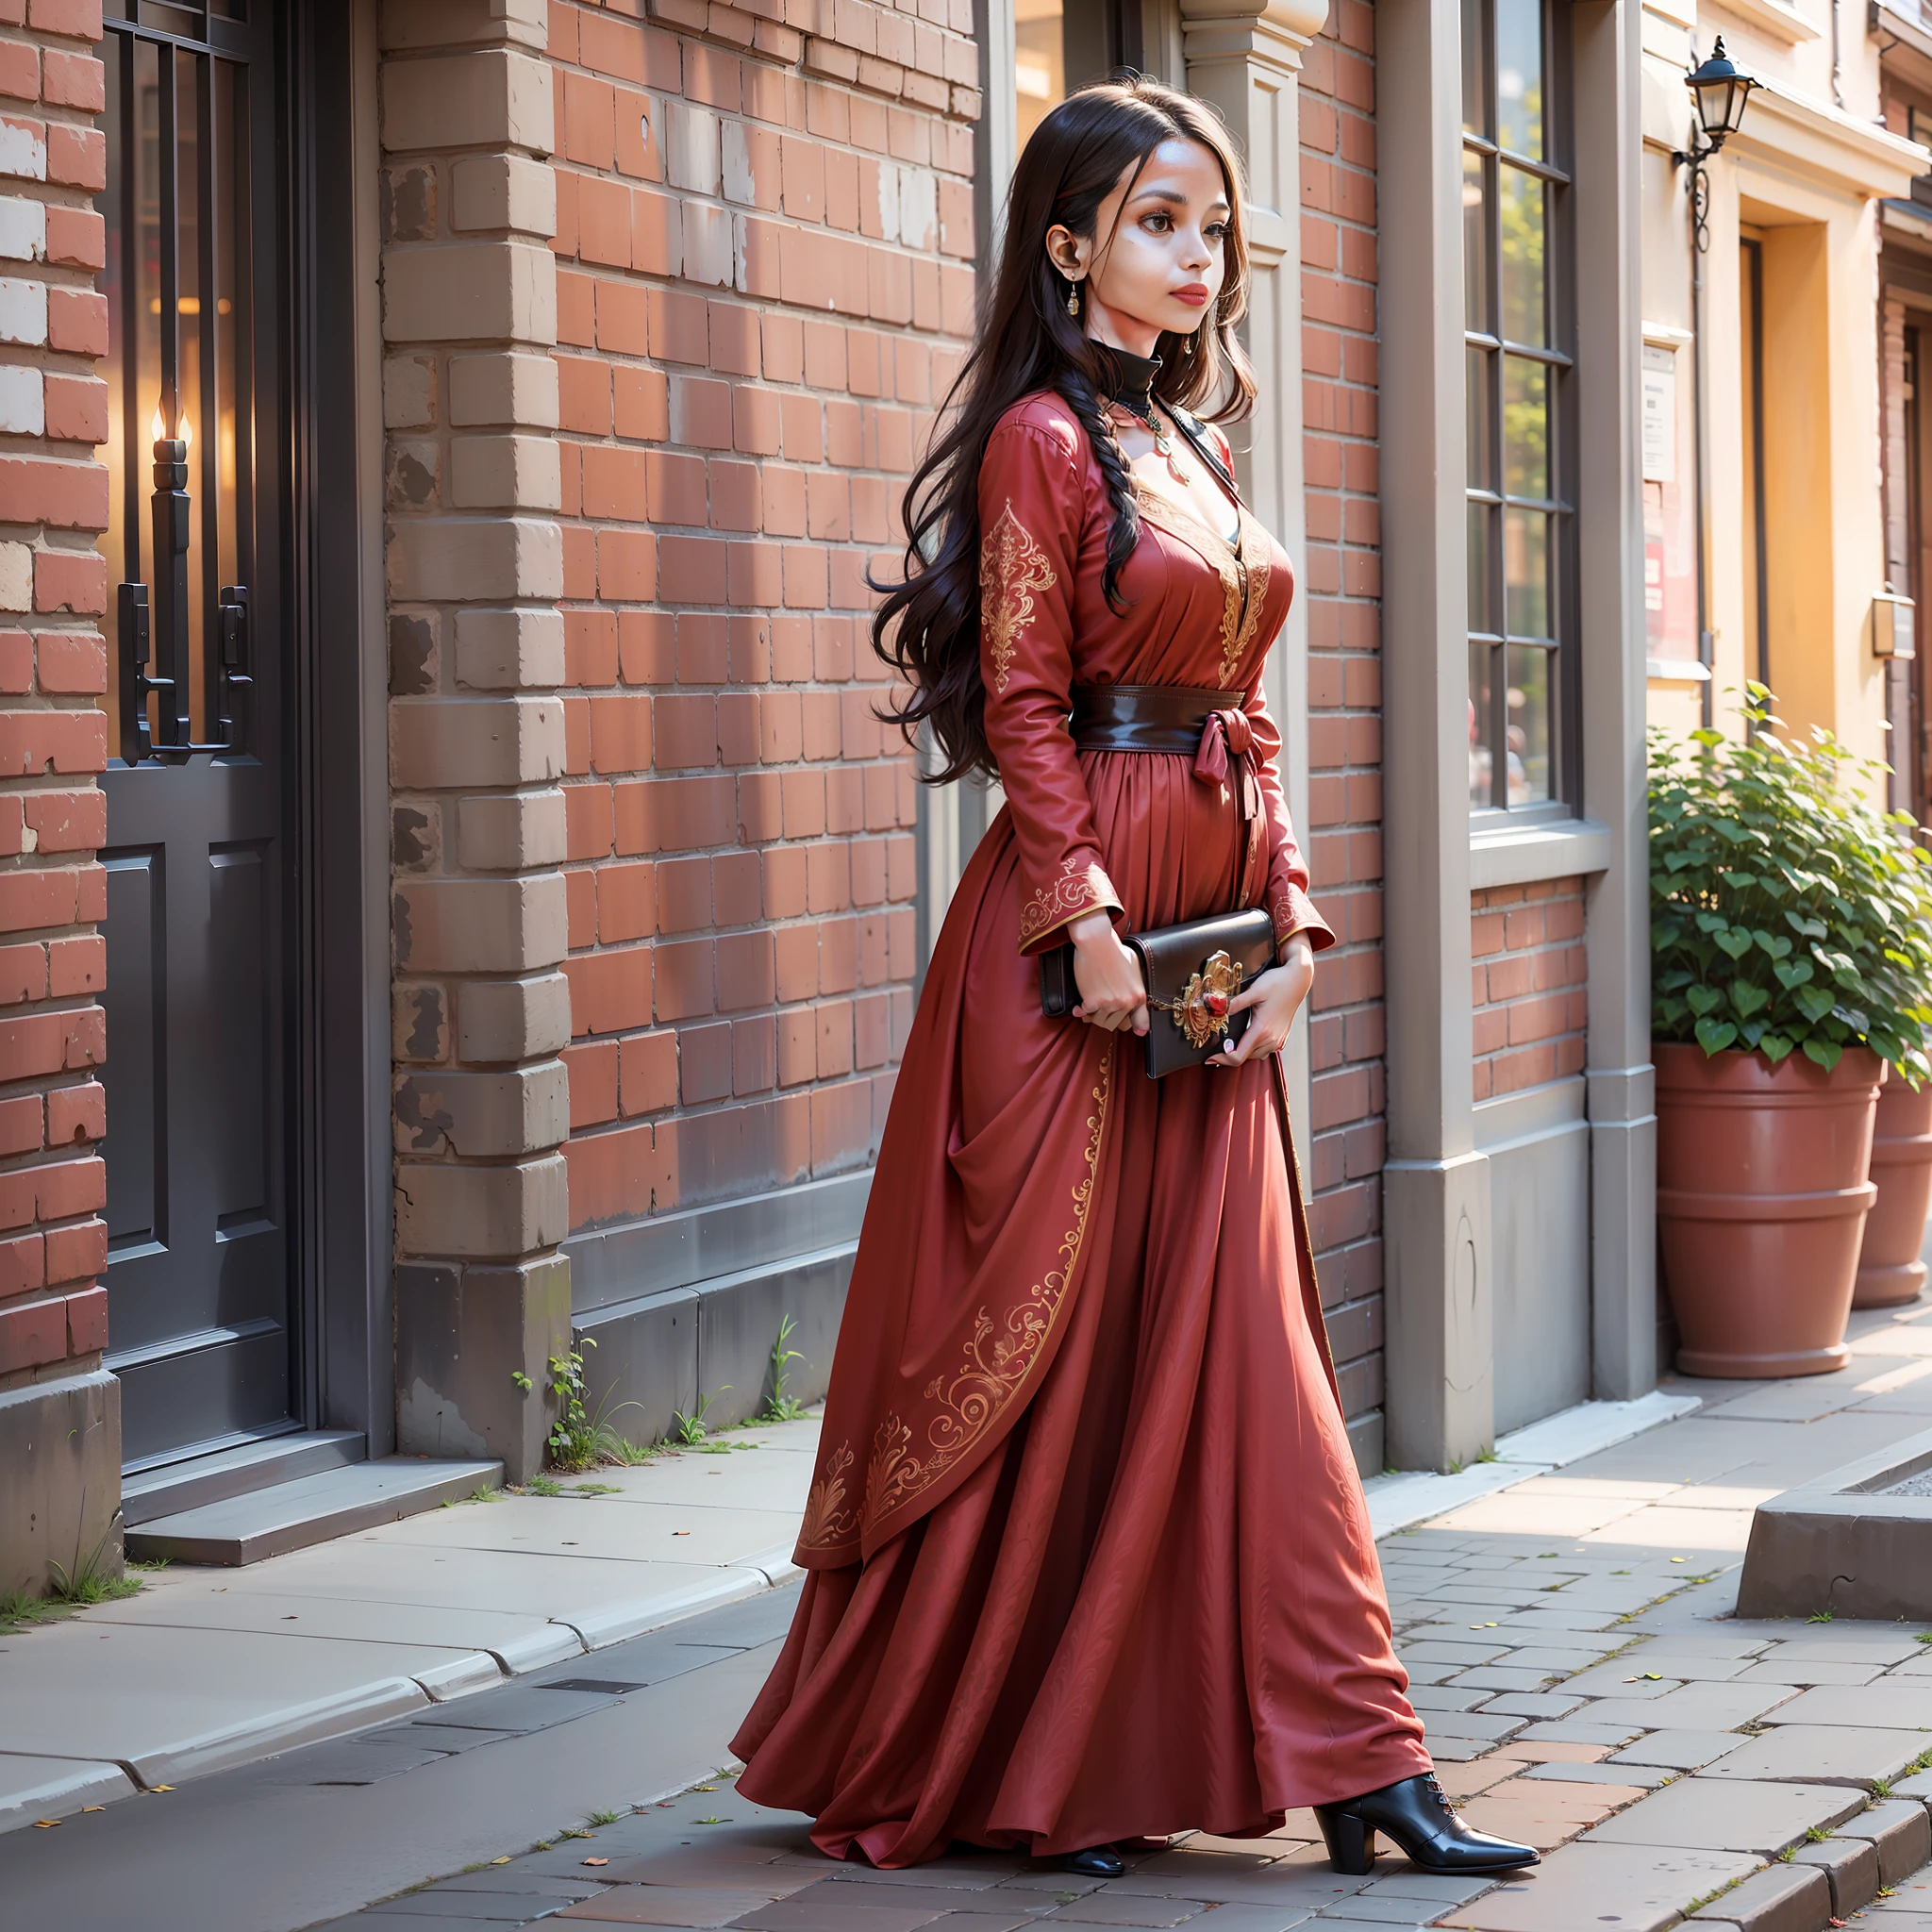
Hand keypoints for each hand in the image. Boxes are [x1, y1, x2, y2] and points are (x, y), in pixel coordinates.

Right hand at [1068, 909, 1148, 1035]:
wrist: (1097, 943)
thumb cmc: (1115, 951)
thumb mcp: (1134, 968)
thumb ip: (1135, 987)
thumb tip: (1134, 1000)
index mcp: (1138, 995)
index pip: (1141, 1021)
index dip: (1138, 1027)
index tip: (1137, 1030)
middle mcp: (1125, 1003)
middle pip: (1118, 1022)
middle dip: (1111, 1017)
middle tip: (1104, 1009)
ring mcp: (1108, 1004)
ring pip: (1101, 1020)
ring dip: (1095, 1014)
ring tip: (1092, 1005)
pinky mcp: (1091, 1002)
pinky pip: (1086, 1014)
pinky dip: (1082, 1010)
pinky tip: (1080, 1007)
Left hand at [1208, 934, 1315, 1066]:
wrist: (1298, 980)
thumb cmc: (1277, 983)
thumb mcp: (1254, 990)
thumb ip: (1234, 1002)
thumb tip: (1214, 1005)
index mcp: (1262, 1030)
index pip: (1238, 1056)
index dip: (1222, 1059)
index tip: (1209, 1057)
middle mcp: (1272, 1039)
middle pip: (1245, 1058)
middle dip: (1229, 1055)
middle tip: (1215, 1047)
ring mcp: (1278, 1040)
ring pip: (1255, 1056)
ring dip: (1242, 1052)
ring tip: (1228, 1043)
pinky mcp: (1282, 1037)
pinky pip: (1264, 1050)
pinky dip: (1253, 1048)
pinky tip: (1246, 1037)